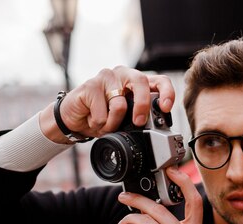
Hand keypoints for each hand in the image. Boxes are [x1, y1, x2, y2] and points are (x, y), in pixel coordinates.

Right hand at [39, 66, 174, 143]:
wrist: (75, 119)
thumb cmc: (103, 117)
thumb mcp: (126, 120)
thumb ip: (140, 117)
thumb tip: (155, 129)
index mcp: (137, 82)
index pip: (159, 80)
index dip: (167, 92)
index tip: (166, 107)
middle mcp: (124, 74)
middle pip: (141, 82)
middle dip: (142, 105)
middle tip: (138, 122)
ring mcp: (106, 77)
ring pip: (120, 104)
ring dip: (113, 124)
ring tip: (105, 125)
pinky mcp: (90, 85)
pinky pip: (102, 113)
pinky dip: (99, 124)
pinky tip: (92, 119)